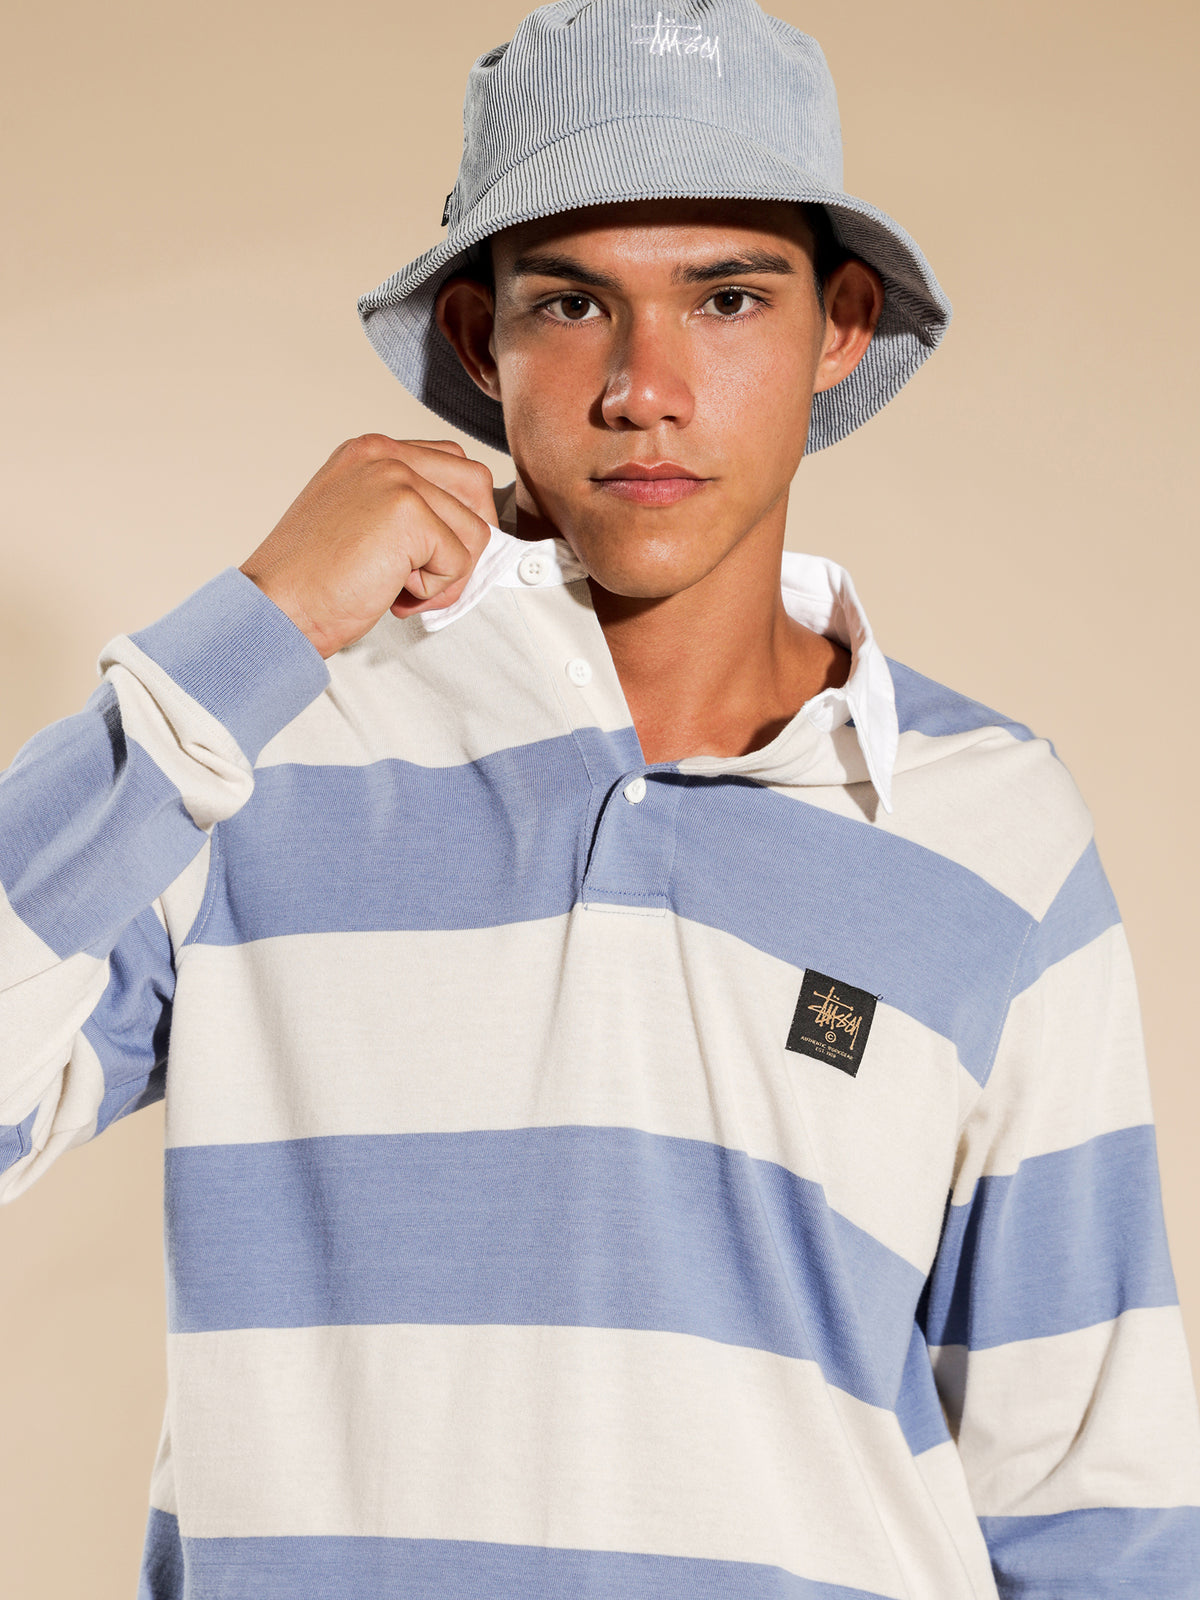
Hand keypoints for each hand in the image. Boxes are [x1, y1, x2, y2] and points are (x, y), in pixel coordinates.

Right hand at [239, 435, 495, 658]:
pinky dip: (433, 592)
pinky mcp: (407, 513)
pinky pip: (459, 563)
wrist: (277, 609)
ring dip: (447, 575)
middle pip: (475, 486)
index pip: (452, 464)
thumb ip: (406, 508)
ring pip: (475, 530)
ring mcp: (396, 479)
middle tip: (422, 577)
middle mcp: (384, 455)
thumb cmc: (313, 581)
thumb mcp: (360, 522)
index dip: (453, 518)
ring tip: (400, 588)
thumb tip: (467, 528)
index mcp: (371, 452)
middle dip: (465, 541)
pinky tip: (391, 592)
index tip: (420, 556)